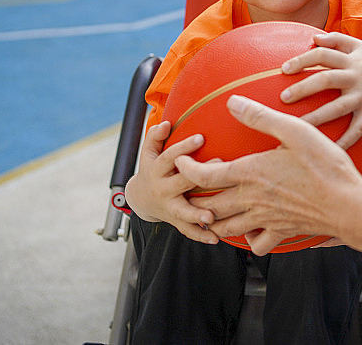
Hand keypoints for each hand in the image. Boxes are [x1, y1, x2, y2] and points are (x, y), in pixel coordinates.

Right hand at [125, 121, 218, 244]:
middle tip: (220, 166)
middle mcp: (163, 189)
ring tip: (210, 216)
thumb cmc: (151, 170)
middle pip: (181, 183)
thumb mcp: (148, 153)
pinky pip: (188, 231)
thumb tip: (167, 123)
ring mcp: (169, 207)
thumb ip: (155, 136)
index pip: (169, 157)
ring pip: (183, 211)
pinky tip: (215, 237)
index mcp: (157, 170)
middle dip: (199, 177)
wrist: (141, 199)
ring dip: (197, 214)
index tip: (200, 137)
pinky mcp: (176, 221)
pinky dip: (201, 235)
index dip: (183, 147)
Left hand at [175, 95, 361, 254]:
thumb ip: (260, 117)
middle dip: (193, 198)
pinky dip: (246, 238)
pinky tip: (250, 228)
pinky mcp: (281, 232)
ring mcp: (265, 219)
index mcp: (250, 173)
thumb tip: (232, 102)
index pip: (204, 176)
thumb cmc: (325, 166)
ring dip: (212, 220)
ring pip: (225, 227)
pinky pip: (256, 243)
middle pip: (208, 205)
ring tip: (210, 210)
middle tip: (188, 189)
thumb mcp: (294, 131)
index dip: (186, 169)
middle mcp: (251, 200)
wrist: (348, 206)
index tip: (180, 161)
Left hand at [280, 32, 361, 148]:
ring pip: (337, 108)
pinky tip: (326, 150)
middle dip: (304, 87)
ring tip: (297, 127)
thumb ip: (337, 40)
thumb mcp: (360, 48)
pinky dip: (343, 141)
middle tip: (283, 97)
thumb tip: (313, 38)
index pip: (323, 55)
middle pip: (327, 79)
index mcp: (350, 60)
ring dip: (317, 118)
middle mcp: (356, 77)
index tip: (283, 69)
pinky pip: (356, 130)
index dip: (303, 60)